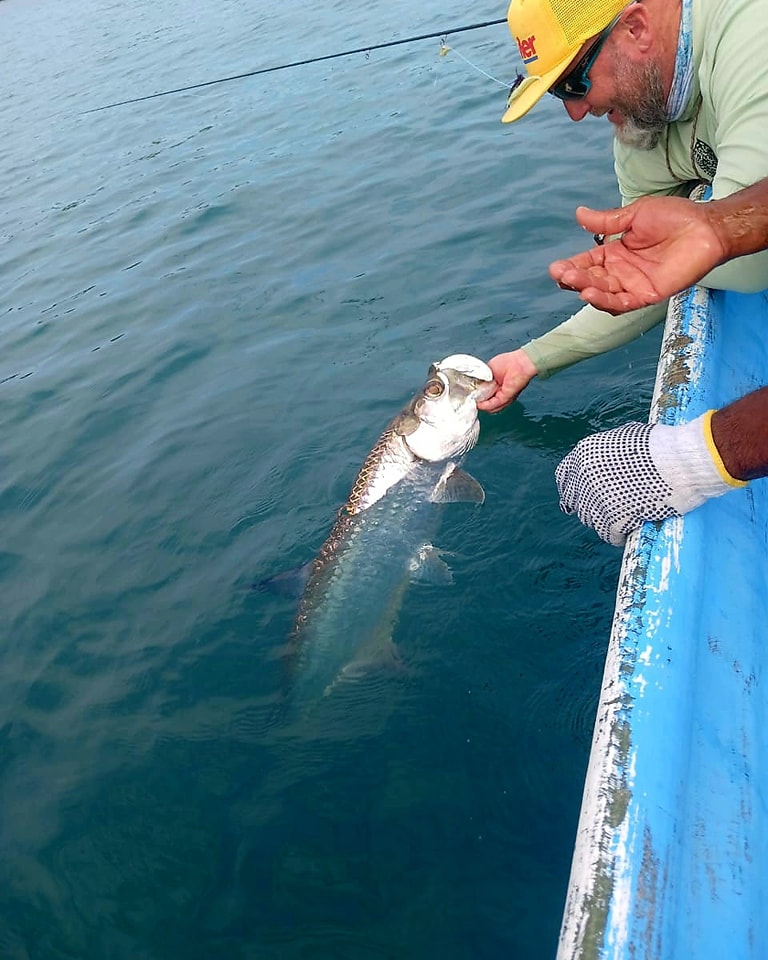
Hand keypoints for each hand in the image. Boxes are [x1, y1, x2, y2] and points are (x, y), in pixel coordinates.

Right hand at [475, 350, 536, 412]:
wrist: (519, 363)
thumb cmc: (508, 362)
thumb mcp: (488, 370)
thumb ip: (482, 379)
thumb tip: (475, 385)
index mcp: (495, 386)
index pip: (484, 395)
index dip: (476, 396)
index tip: (468, 395)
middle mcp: (500, 393)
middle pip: (486, 403)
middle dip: (477, 402)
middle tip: (469, 400)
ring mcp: (503, 397)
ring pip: (490, 407)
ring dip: (480, 406)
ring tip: (472, 402)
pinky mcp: (505, 397)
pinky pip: (493, 405)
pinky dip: (485, 405)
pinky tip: (479, 404)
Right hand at [549, 199, 727, 313]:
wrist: (705, 226)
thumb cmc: (675, 217)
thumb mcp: (634, 215)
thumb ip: (607, 221)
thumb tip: (579, 214)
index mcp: (615, 254)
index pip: (587, 263)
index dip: (571, 267)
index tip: (556, 267)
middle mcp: (621, 272)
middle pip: (591, 280)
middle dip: (574, 279)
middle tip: (561, 274)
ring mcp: (634, 285)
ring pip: (604, 294)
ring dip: (587, 290)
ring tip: (574, 283)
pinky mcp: (649, 294)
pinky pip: (624, 303)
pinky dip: (607, 301)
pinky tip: (592, 294)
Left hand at [555, 415, 736, 545]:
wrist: (682, 461)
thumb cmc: (661, 446)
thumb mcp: (624, 437)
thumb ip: (606, 452)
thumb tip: (603, 462)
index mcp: (584, 455)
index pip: (564, 478)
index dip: (573, 488)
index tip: (579, 496)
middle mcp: (584, 477)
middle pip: (577, 501)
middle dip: (590, 505)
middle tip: (607, 508)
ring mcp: (597, 499)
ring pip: (590, 520)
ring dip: (604, 521)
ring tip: (621, 518)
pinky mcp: (613, 519)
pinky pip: (608, 535)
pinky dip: (617, 536)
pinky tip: (625, 532)